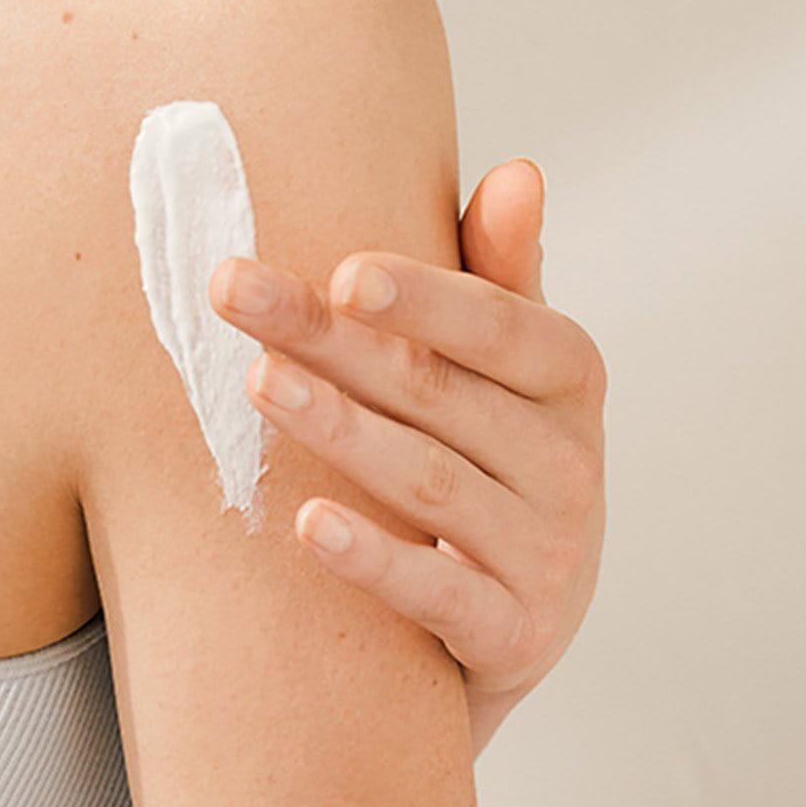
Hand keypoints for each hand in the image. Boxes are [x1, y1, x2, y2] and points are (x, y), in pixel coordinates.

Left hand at [207, 158, 606, 714]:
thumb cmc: (488, 446)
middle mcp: (572, 464)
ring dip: (338, 429)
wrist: (512, 611)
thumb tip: (518, 172)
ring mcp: (550, 556)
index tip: (338, 273)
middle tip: (233, 291)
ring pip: (429, 483)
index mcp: (567, 376)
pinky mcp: (514, 635)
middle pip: (436, 391)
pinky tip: (306, 522)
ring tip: (256, 383)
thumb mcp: (504, 360)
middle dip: (329, 339)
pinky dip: (372, 557)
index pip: (498, 324)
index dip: (421, 298)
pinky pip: (436, 592)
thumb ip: (501, 268)